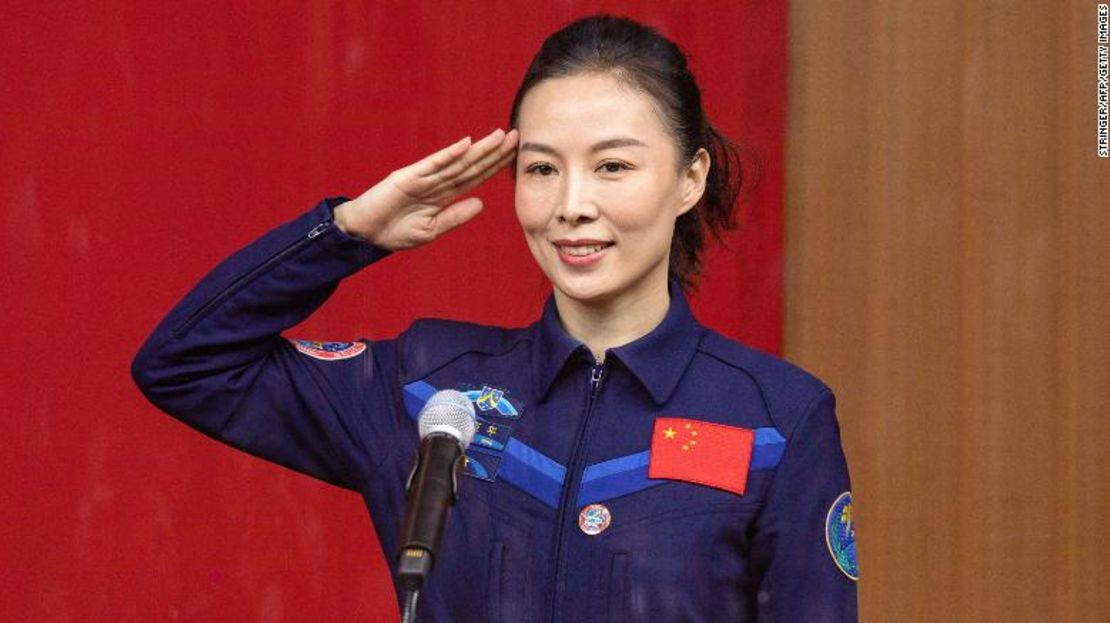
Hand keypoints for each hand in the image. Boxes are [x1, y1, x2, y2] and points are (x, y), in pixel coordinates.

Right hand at [334, 128, 518, 249]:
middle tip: (517, 137)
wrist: (364, 234)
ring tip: (499, 137)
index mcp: (443, 194)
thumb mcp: (431, 230)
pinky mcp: (407, 177)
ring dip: (478, 149)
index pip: (475, 177)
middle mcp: (436, 181)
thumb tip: (481, 204)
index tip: (515, 155)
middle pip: (471, 165)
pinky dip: (449, 154)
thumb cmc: (394, 232)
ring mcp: (422, 177)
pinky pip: (432, 164)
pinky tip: (466, 144)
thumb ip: (455, 216)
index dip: (495, 166)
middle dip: (494, 152)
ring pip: (457, 161)